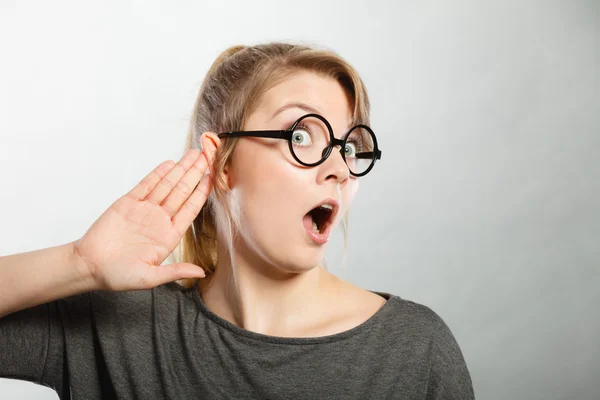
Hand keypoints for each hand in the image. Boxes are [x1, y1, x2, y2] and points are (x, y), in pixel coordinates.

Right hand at [73, 133, 219, 290]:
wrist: (89, 267)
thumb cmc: (118, 276)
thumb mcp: (150, 277)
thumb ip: (175, 271)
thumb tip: (200, 272)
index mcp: (169, 236)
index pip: (191, 210)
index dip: (202, 193)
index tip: (212, 179)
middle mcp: (160, 220)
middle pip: (182, 192)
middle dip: (194, 174)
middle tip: (207, 156)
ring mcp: (144, 210)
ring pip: (166, 186)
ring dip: (180, 170)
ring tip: (193, 155)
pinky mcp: (127, 203)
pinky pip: (145, 185)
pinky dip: (157, 174)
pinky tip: (169, 164)